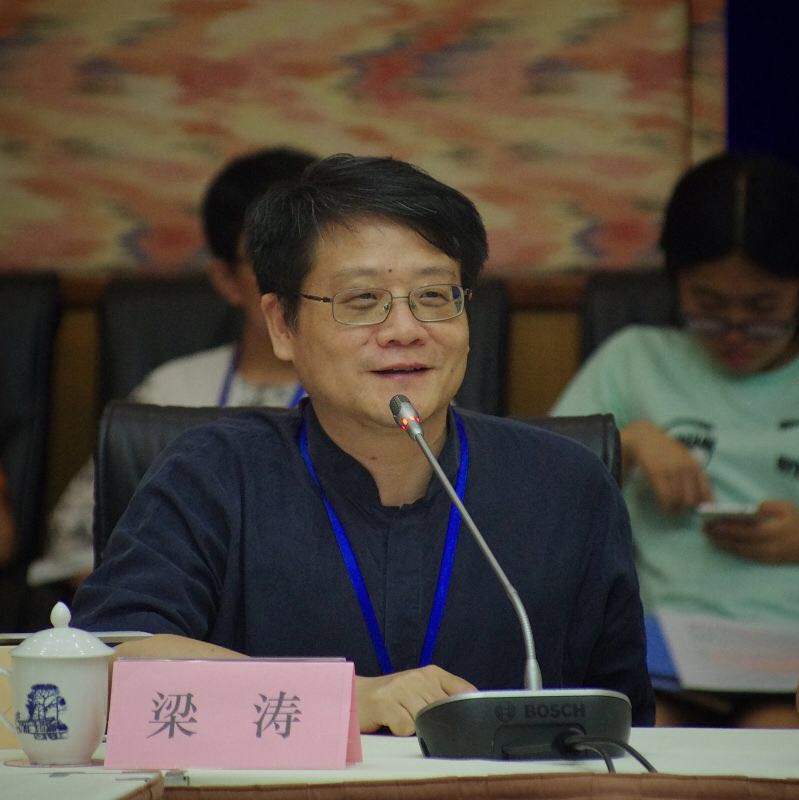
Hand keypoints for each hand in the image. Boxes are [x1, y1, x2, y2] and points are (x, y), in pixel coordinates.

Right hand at [355, 665, 475, 735]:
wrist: (356, 695)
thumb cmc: (393, 699)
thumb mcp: (422, 692)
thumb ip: (444, 698)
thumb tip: (471, 714)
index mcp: (432, 673)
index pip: (463, 690)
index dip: (468, 709)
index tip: (470, 723)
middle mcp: (417, 677)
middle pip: (444, 711)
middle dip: (436, 723)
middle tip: (419, 722)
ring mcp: (400, 688)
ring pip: (425, 721)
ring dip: (415, 729)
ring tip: (402, 720)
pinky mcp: (385, 703)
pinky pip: (406, 728)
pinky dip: (400, 732)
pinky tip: (390, 723)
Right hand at [621, 421, 713, 511]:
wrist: (644, 437)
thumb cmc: (665, 449)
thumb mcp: (684, 458)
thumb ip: (693, 474)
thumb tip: (703, 498)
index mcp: (695, 464)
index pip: (706, 490)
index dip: (705, 504)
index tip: (701, 510)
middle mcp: (685, 467)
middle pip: (691, 499)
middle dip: (686, 507)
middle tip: (680, 508)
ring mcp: (671, 470)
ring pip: (677, 500)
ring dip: (674, 508)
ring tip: (670, 507)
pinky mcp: (657, 472)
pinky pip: (664, 496)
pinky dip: (664, 505)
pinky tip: (662, 504)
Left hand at [704, 500, 798, 563]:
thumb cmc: (798, 522)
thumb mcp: (787, 508)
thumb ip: (769, 506)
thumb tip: (751, 509)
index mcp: (777, 531)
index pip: (748, 531)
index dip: (729, 528)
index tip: (713, 523)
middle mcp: (773, 547)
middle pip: (743, 543)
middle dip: (722, 537)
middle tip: (705, 530)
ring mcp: (772, 557)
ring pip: (744, 552)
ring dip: (725, 545)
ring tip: (710, 536)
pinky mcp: (771, 562)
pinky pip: (749, 557)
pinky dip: (734, 550)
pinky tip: (723, 544)